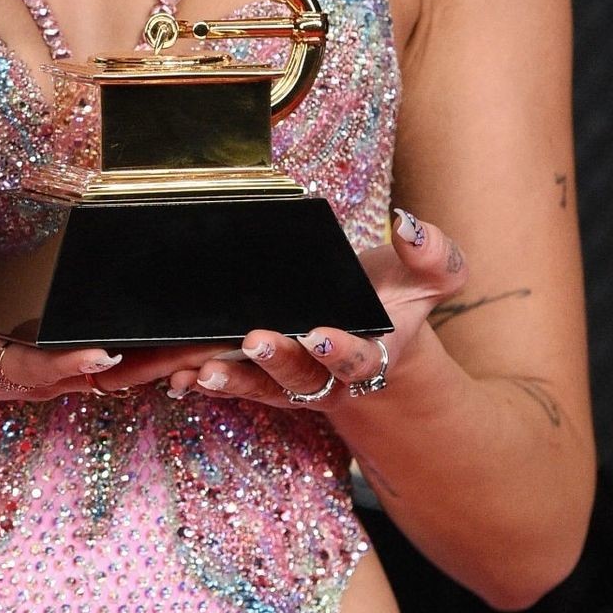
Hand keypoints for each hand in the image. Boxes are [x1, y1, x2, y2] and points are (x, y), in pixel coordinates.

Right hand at [0, 274, 200, 468]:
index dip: (73, 360)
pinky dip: (141, 362)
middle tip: (205, 349)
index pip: (37, 364)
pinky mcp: (44, 369)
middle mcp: (24, 377)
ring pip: (110, 376)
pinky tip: (177, 349)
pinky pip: (101, 370)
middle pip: (97, 376)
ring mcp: (37, 377)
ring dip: (159, 365)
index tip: (110, 350)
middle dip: (150, 366)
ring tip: (213, 346)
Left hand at [161, 207, 467, 410]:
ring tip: (203, 371)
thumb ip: (432, 253)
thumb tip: (407, 224)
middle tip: (254, 341)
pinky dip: (207, 383)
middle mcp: (330, 378)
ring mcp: (293, 382)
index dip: (339, 351)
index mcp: (373, 356)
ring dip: (233, 380)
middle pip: (302, 380)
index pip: (358, 361)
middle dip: (278, 363)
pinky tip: (180, 377)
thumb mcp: (429, 273)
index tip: (319, 333)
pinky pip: (234, 384)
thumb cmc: (397, 295)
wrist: (375, 325)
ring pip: (262, 388)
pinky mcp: (262, 377)